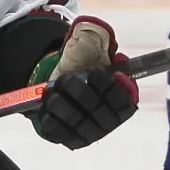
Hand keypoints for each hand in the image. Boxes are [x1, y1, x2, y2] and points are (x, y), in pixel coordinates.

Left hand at [29, 16, 138, 149]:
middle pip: (98, 111)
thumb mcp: (86, 49)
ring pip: (78, 123)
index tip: (95, 73)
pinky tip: (47, 105)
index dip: (112, 89)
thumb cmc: (78, 66)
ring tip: (52, 91)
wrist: (55, 82)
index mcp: (121, 101)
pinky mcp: (69, 139)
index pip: (123, 100)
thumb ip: (92, 40)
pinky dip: (51, 119)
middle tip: (66, 79)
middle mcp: (109, 121)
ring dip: (62, 106)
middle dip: (79, 93)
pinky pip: (60, 133)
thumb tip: (94, 30)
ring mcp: (89, 132)